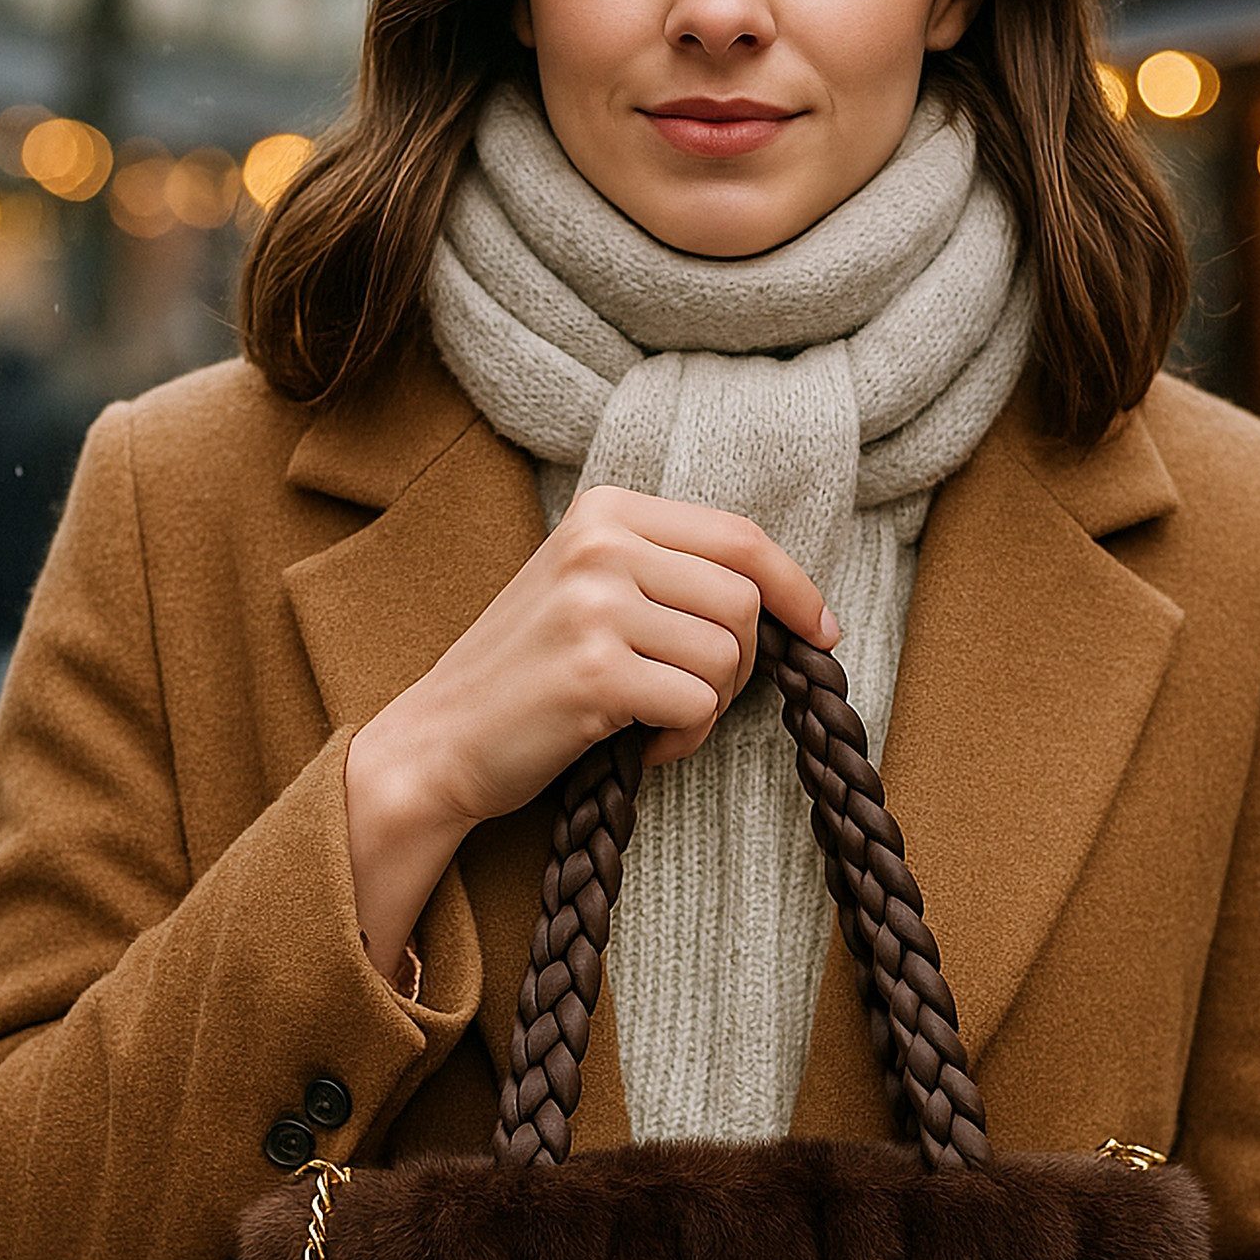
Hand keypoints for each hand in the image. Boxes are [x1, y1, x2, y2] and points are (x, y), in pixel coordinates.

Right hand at [344, 488, 834, 980]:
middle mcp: (599, 544)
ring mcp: (594, 604)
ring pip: (728, 655)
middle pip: (743, 599)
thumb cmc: (527, 675)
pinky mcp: (595, 671)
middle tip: (691, 698)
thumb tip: (785, 597)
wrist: (437, 741)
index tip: (821, 631)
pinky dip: (682, 740)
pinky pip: (698, 705)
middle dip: (742, 664)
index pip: (739, 537)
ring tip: (653, 722)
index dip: (796, 587)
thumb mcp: (588, 590)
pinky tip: (637, 748)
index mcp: (604, 512)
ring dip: (708, 707)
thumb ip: (667, 572)